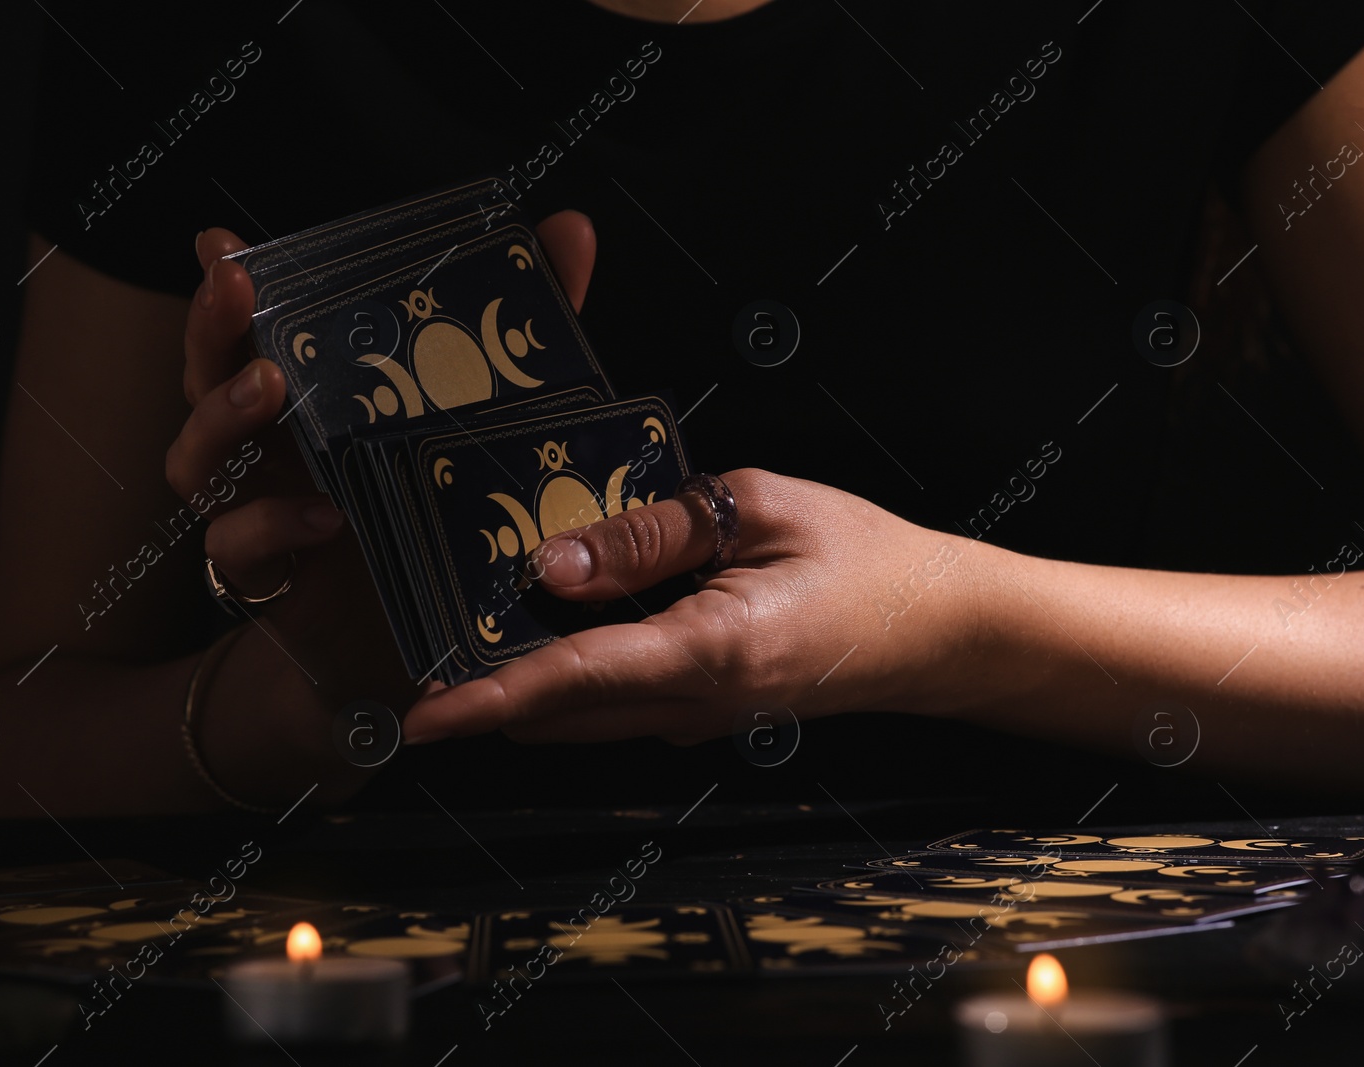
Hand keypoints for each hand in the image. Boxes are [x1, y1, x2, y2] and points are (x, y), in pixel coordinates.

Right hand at [163, 213, 599, 800]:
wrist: (412, 659)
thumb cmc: (439, 527)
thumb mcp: (491, 422)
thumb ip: (521, 331)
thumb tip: (570, 229)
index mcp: (313, 408)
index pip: (258, 334)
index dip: (229, 289)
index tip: (221, 241)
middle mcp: (273, 453)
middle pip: (208, 379)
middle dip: (212, 328)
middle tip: (237, 286)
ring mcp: (260, 512)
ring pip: (198, 459)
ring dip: (222, 417)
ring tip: (268, 386)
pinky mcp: (269, 581)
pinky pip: (239, 548)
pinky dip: (268, 525)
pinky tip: (318, 513)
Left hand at [400, 469, 990, 745]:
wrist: (939, 628)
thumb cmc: (863, 557)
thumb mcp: (756, 510)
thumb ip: (648, 537)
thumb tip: (555, 564)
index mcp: (710, 650)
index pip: (575, 679)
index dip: (490, 698)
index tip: (423, 716)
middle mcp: (697, 704)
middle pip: (562, 711)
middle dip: (491, 687)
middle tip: (434, 638)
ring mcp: (702, 720)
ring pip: (586, 716)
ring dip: (529, 684)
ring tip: (486, 621)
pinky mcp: (708, 714)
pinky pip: (621, 705)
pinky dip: (576, 677)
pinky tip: (566, 619)